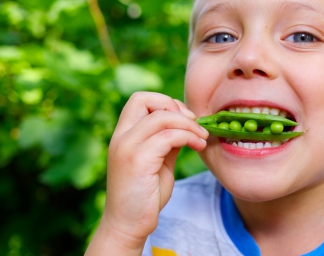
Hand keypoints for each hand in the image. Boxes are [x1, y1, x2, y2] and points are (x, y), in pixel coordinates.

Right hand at [86, 92, 207, 254]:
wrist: (129, 225)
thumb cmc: (145, 194)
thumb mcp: (159, 161)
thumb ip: (168, 140)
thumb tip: (186, 124)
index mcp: (123, 134)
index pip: (140, 99)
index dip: (165, 102)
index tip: (185, 118)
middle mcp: (121, 137)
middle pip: (145, 99)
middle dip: (175, 106)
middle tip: (194, 123)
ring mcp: (127, 147)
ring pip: (162, 117)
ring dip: (189, 125)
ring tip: (202, 138)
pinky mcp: (137, 160)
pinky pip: (169, 136)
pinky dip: (189, 137)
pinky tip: (199, 146)